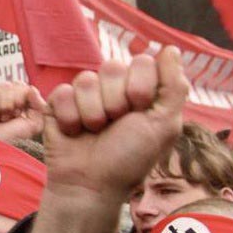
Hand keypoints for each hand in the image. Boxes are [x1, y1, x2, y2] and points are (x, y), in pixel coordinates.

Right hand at [0, 81, 45, 147]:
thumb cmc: (12, 139)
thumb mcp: (33, 124)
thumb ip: (39, 105)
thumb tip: (31, 89)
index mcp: (15, 100)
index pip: (18, 84)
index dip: (18, 97)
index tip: (17, 113)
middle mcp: (0, 99)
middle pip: (5, 84)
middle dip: (7, 104)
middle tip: (4, 119)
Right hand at [42, 48, 187, 202]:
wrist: (91, 183)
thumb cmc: (130, 159)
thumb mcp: (164, 125)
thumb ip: (173, 86)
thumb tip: (170, 49)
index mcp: (140, 90)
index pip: (142, 62)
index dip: (139, 87)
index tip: (139, 111)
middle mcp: (112, 89)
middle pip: (112, 67)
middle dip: (115, 101)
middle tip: (115, 124)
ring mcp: (84, 95)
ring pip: (86, 79)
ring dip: (92, 113)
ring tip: (94, 131)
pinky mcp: (59, 103)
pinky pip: (63, 92)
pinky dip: (70, 117)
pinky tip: (75, 132)